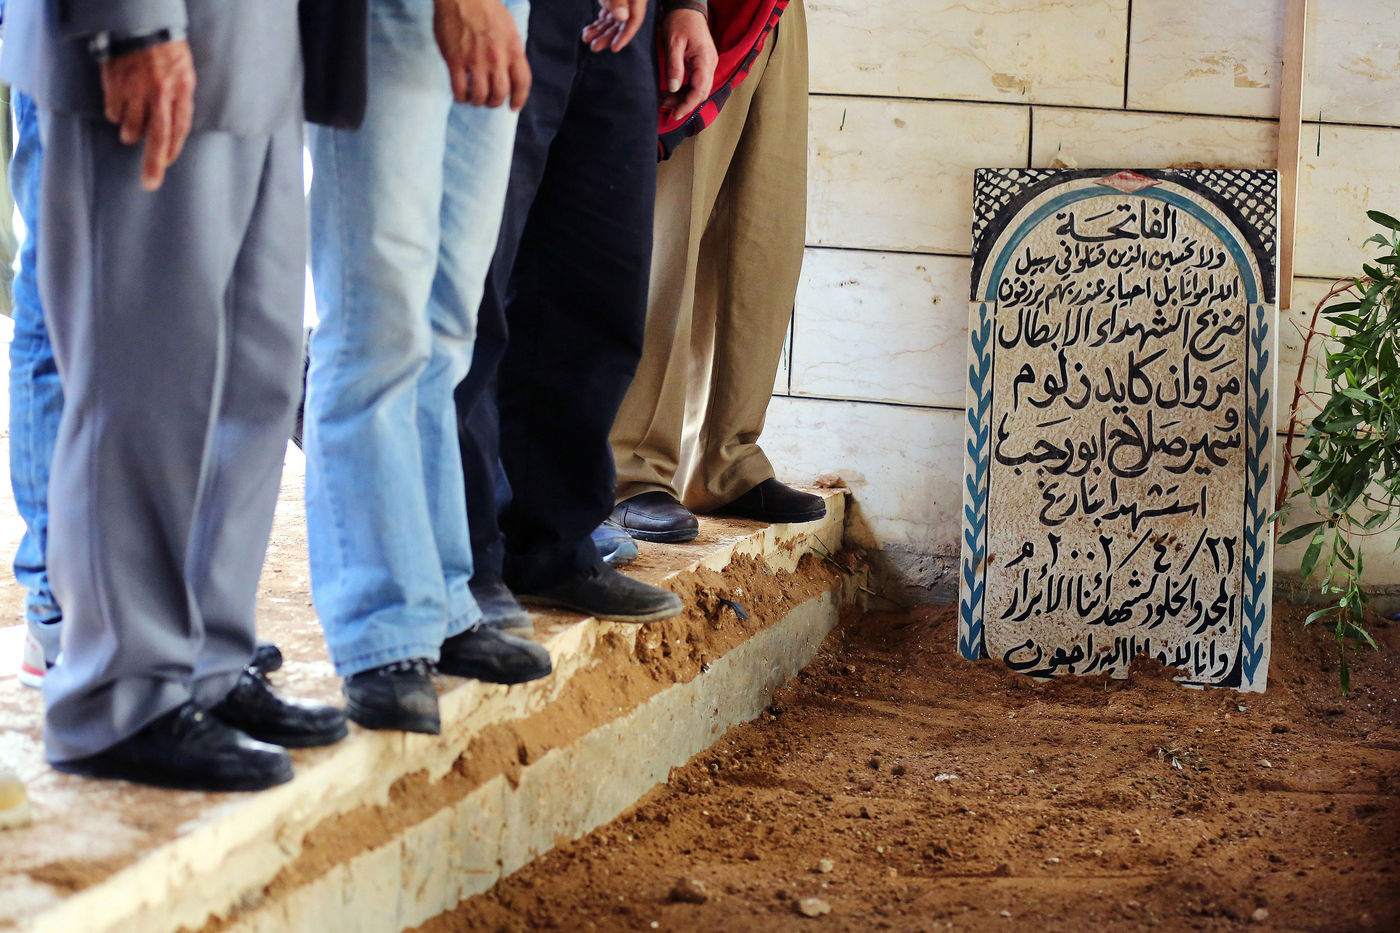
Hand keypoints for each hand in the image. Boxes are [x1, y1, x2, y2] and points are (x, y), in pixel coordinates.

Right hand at [99, 40, 195, 190]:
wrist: (142, 27)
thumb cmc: (167, 53)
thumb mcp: (185, 76)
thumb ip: (180, 103)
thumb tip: (175, 132)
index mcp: (181, 94)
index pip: (179, 132)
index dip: (172, 152)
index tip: (165, 166)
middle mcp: (160, 96)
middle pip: (157, 138)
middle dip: (153, 165)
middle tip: (150, 184)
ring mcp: (136, 92)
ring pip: (130, 129)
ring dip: (130, 132)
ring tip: (132, 125)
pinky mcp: (115, 87)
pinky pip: (113, 113)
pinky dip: (115, 115)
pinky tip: (119, 106)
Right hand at [434, 0, 531, 109]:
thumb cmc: (486, 9)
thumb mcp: (509, 29)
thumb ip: (511, 51)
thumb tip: (510, 71)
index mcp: (513, 49)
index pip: (522, 83)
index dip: (519, 99)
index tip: (513, 107)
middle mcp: (497, 58)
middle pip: (501, 94)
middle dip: (495, 102)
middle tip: (489, 101)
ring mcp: (476, 60)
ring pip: (481, 96)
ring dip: (478, 102)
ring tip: (474, 98)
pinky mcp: (455, 60)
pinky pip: (460, 89)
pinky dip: (461, 97)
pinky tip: (460, 95)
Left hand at [580, 0, 646, 51]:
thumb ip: (620, 0)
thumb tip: (622, 17)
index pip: (634, 21)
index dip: (625, 36)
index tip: (614, 48)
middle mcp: (630, 3)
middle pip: (621, 24)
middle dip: (607, 37)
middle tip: (594, 46)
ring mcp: (621, 2)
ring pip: (612, 21)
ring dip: (599, 31)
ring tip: (586, 38)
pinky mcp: (612, 0)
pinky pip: (607, 15)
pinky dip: (599, 23)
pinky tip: (590, 30)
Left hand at [660, 9, 715, 117]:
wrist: (687, 8)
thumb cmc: (680, 21)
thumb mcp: (673, 43)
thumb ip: (674, 66)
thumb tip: (673, 89)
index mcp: (705, 59)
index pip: (699, 90)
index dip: (687, 105)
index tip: (675, 114)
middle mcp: (710, 64)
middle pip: (700, 93)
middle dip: (683, 103)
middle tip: (664, 106)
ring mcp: (708, 64)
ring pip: (698, 89)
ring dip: (682, 98)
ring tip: (664, 100)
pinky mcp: (702, 64)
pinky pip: (695, 83)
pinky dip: (684, 90)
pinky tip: (670, 92)